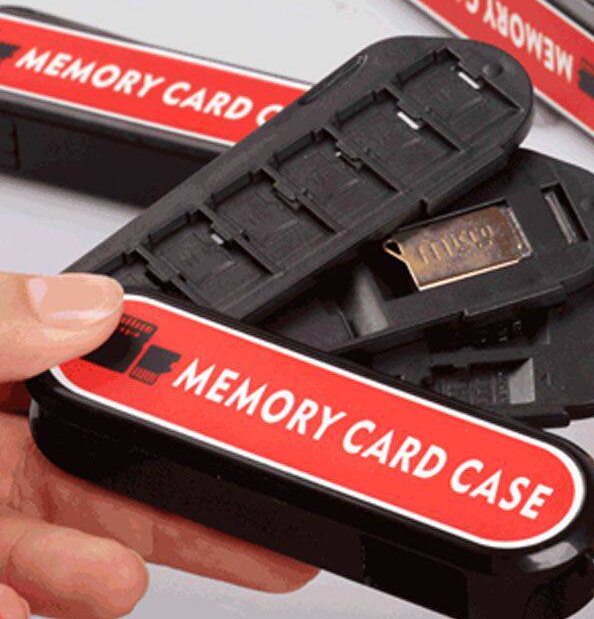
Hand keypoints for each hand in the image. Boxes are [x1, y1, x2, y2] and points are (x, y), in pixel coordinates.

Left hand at [0, 273, 315, 618]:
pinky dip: (31, 609)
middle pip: (124, 475)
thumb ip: (2, 316)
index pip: (120, 372)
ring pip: (75, 546)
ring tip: (119, 584)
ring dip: (105, 573)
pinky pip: (17, 598)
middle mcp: (8, 443)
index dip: (186, 392)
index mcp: (13, 365)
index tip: (242, 411)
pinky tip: (26, 612)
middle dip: (197, 508)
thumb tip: (95, 308)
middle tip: (265, 533)